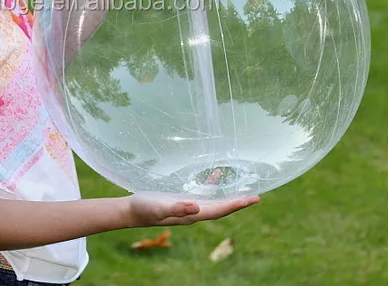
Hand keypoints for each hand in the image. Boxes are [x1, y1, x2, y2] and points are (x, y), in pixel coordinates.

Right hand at [125, 193, 259, 227]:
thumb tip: (196, 207)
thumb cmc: (143, 208)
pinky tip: (217, 174)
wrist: (131, 211)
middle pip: (221, 207)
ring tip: (244, 189)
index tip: (252, 199)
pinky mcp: (182, 199)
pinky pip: (202, 192)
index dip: (236, 205)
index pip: (219, 210)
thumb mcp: (159, 207)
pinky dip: (211, 184)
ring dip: (229, 195)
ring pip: (214, 201)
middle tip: (256, 196)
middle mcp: (193, 212)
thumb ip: (177, 208)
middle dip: (238, 202)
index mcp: (191, 214)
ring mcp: (188, 206)